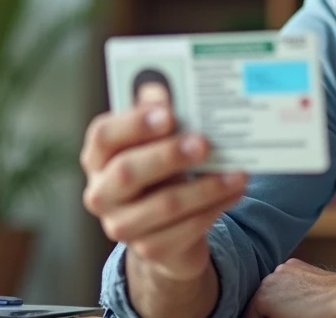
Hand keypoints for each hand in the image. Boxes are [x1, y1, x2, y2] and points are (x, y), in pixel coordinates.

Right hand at [80, 104, 247, 281]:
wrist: (167, 229)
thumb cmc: (161, 171)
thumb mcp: (157, 143)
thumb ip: (160, 115)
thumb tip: (166, 87)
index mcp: (98, 158)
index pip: (103, 136)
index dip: (134, 123)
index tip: (169, 113)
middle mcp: (101, 193)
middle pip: (127, 172)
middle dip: (169, 155)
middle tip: (204, 143)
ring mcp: (122, 225)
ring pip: (164, 204)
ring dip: (205, 186)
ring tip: (237, 173)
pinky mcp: (150, 249)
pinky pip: (186, 228)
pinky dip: (215, 207)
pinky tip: (235, 190)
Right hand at [243, 259, 335, 317]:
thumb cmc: (321, 317)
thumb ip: (269, 317)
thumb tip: (265, 315)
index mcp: (262, 296)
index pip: (247, 316)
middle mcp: (270, 277)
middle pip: (258, 303)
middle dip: (265, 314)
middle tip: (281, 317)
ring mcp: (285, 268)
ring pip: (271, 291)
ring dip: (276, 304)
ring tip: (292, 313)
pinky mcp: (298, 265)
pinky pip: (285, 281)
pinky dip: (287, 292)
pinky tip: (300, 304)